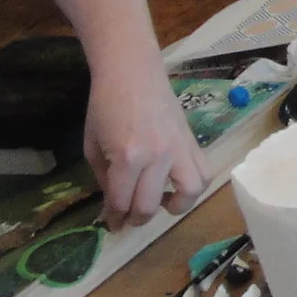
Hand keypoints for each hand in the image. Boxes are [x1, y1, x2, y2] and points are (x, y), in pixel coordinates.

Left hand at [84, 50, 207, 227]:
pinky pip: (204, 171)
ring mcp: (179, 148)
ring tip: (163, 204)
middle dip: (135, 218)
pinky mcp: (192, 140)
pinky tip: (179, 185)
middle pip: (149, 205)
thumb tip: (114, 204)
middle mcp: (158, 156)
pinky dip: (194, 186)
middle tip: (128, 218)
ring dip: (175, 206)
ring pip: (189, 193)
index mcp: (128, 157)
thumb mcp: (93, 146)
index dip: (113, 218)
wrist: (131, 71)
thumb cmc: (105, 105)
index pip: (121, 202)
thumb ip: (105, 179)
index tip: (111, 225)